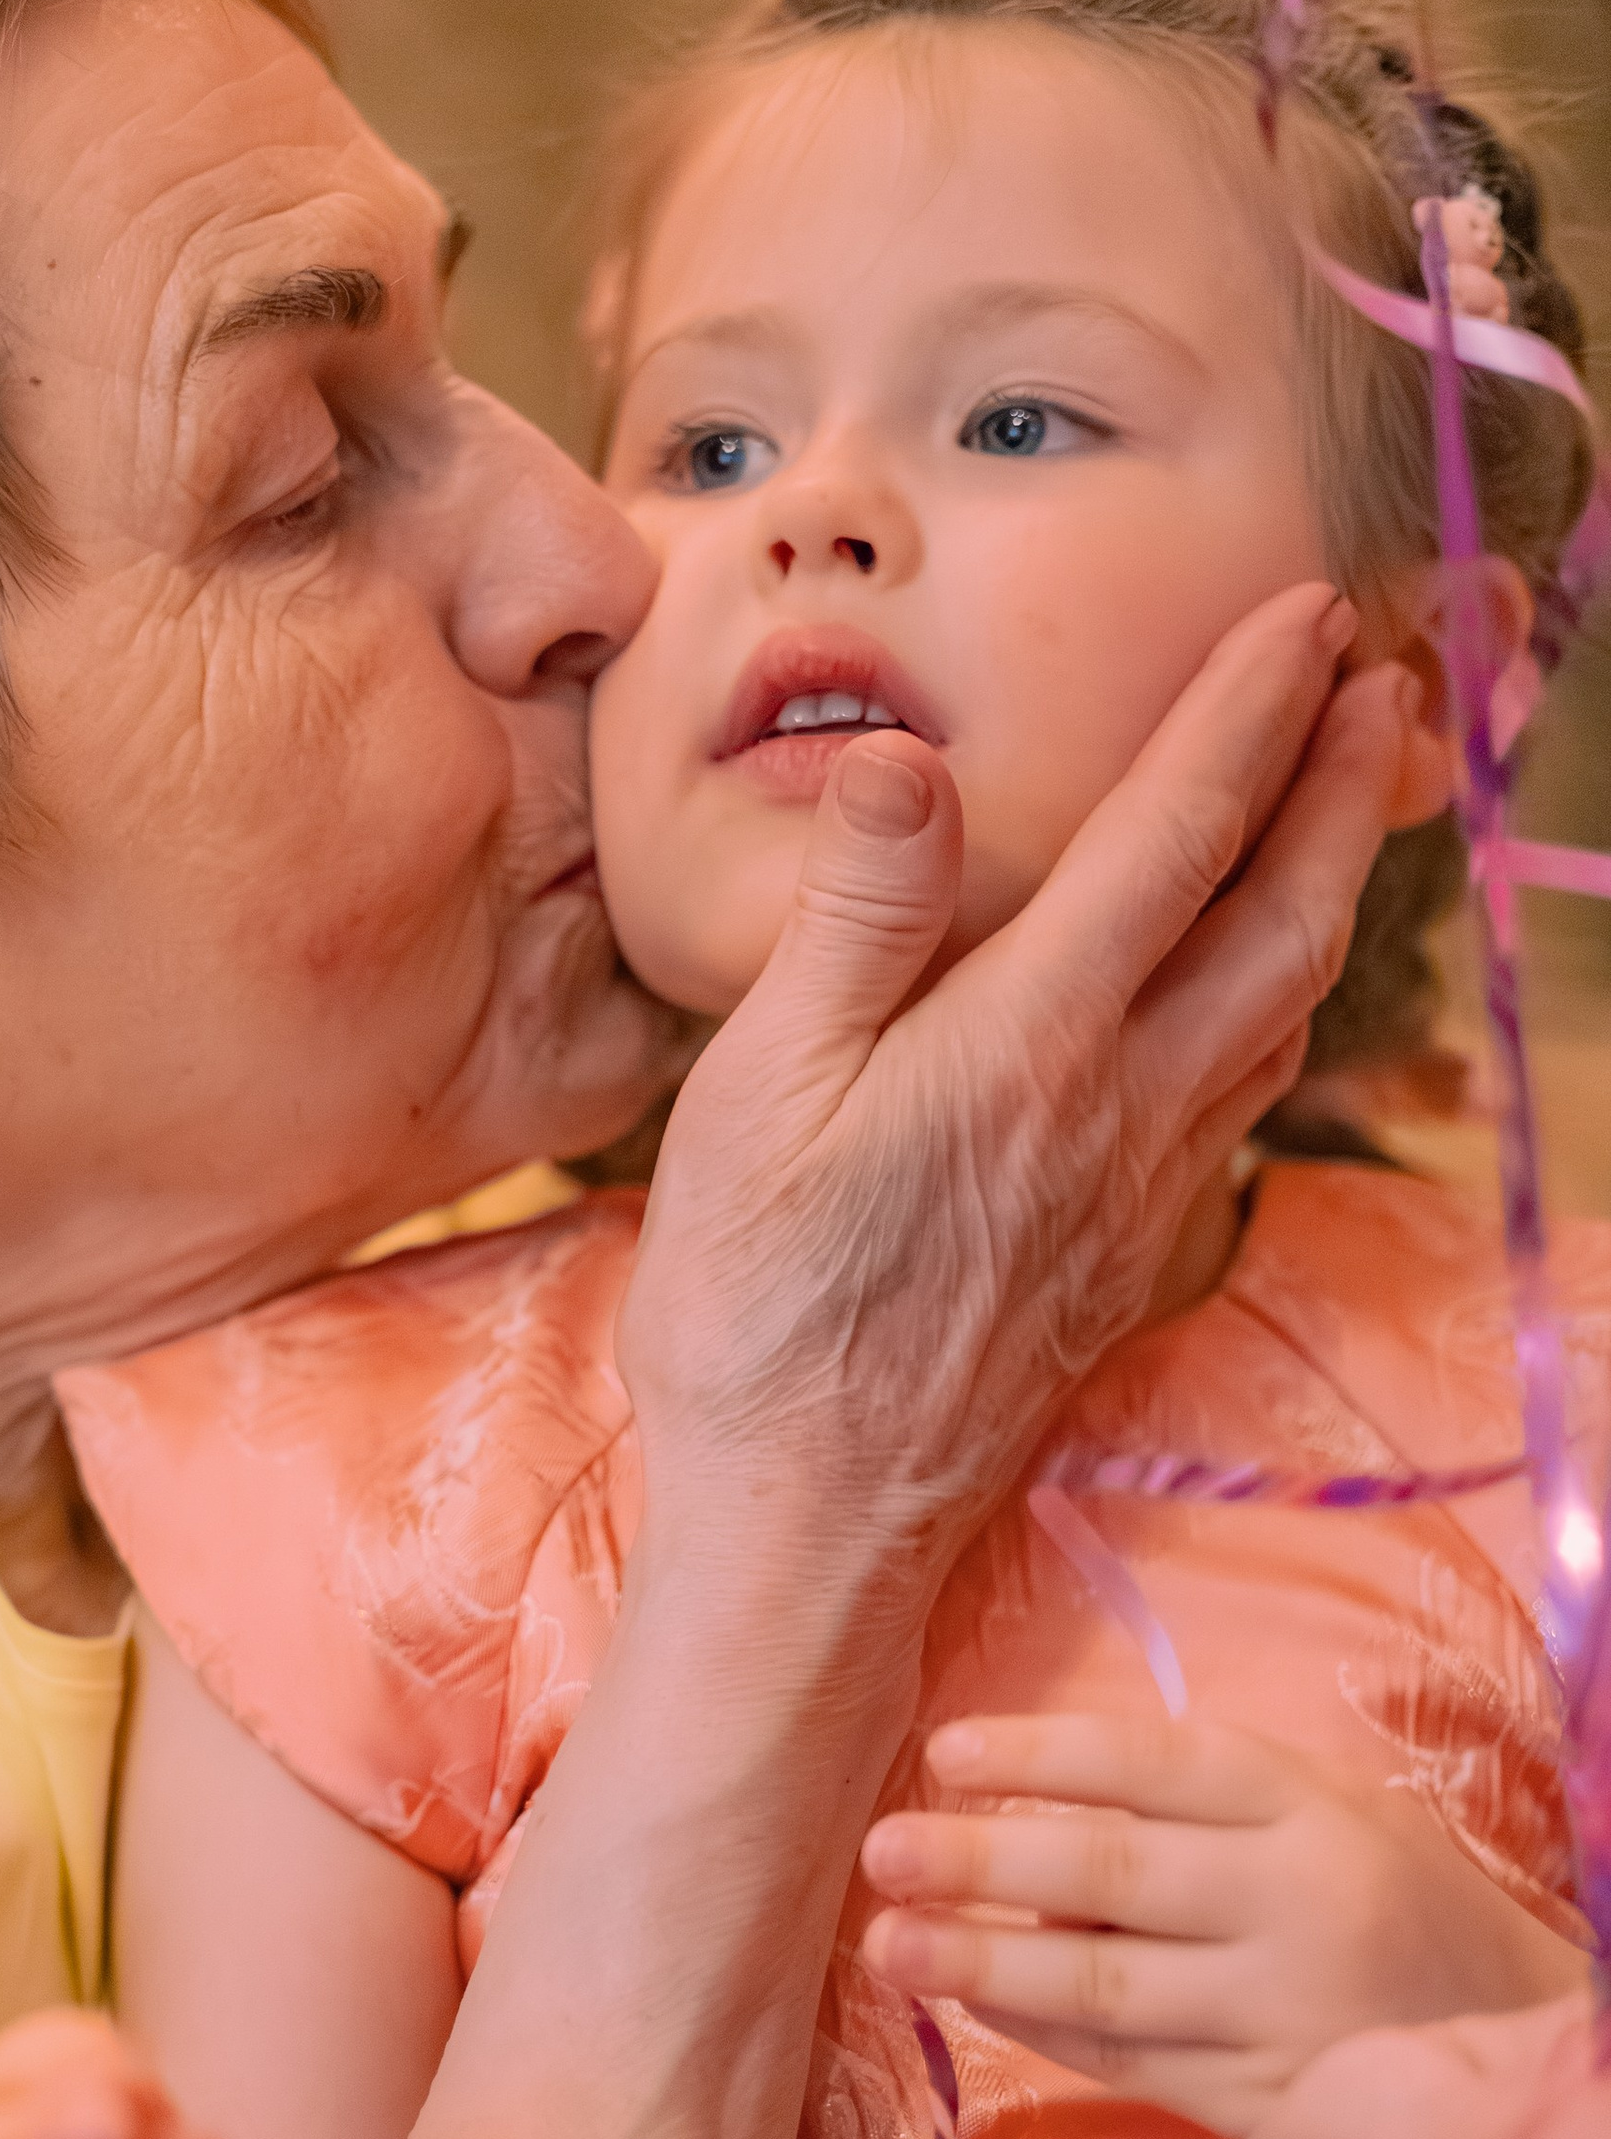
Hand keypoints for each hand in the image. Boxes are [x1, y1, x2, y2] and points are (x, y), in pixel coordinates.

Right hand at [618, 589, 1427, 1602]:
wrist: (813, 1525)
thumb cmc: (759, 1316)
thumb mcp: (756, 1097)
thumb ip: (850, 922)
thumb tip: (907, 760)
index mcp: (1031, 1045)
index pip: (1174, 837)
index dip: (1250, 711)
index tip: (1307, 613)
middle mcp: (1119, 1109)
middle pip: (1282, 918)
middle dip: (1342, 787)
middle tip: (1381, 680)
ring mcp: (1138, 1192)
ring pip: (1281, 1011)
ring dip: (1330, 889)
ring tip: (1348, 808)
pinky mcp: (1127, 1257)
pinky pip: (1241, 1098)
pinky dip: (1275, 1004)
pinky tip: (1252, 995)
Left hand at [860, 1712, 1587, 2137]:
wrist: (1503, 2038)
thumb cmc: (1375, 1898)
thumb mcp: (1317, 1815)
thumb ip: (1193, 1814)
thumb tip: (1025, 1838)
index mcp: (1308, 1806)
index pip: (1160, 1762)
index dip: (1047, 1754)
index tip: (946, 1751)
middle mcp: (1298, 1901)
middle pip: (1118, 1871)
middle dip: (986, 1859)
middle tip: (886, 1849)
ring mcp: (1281, 2011)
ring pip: (1108, 1984)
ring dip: (984, 1961)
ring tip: (890, 1944)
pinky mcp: (1262, 2101)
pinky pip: (1125, 2060)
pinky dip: (1040, 2028)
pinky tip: (973, 1999)